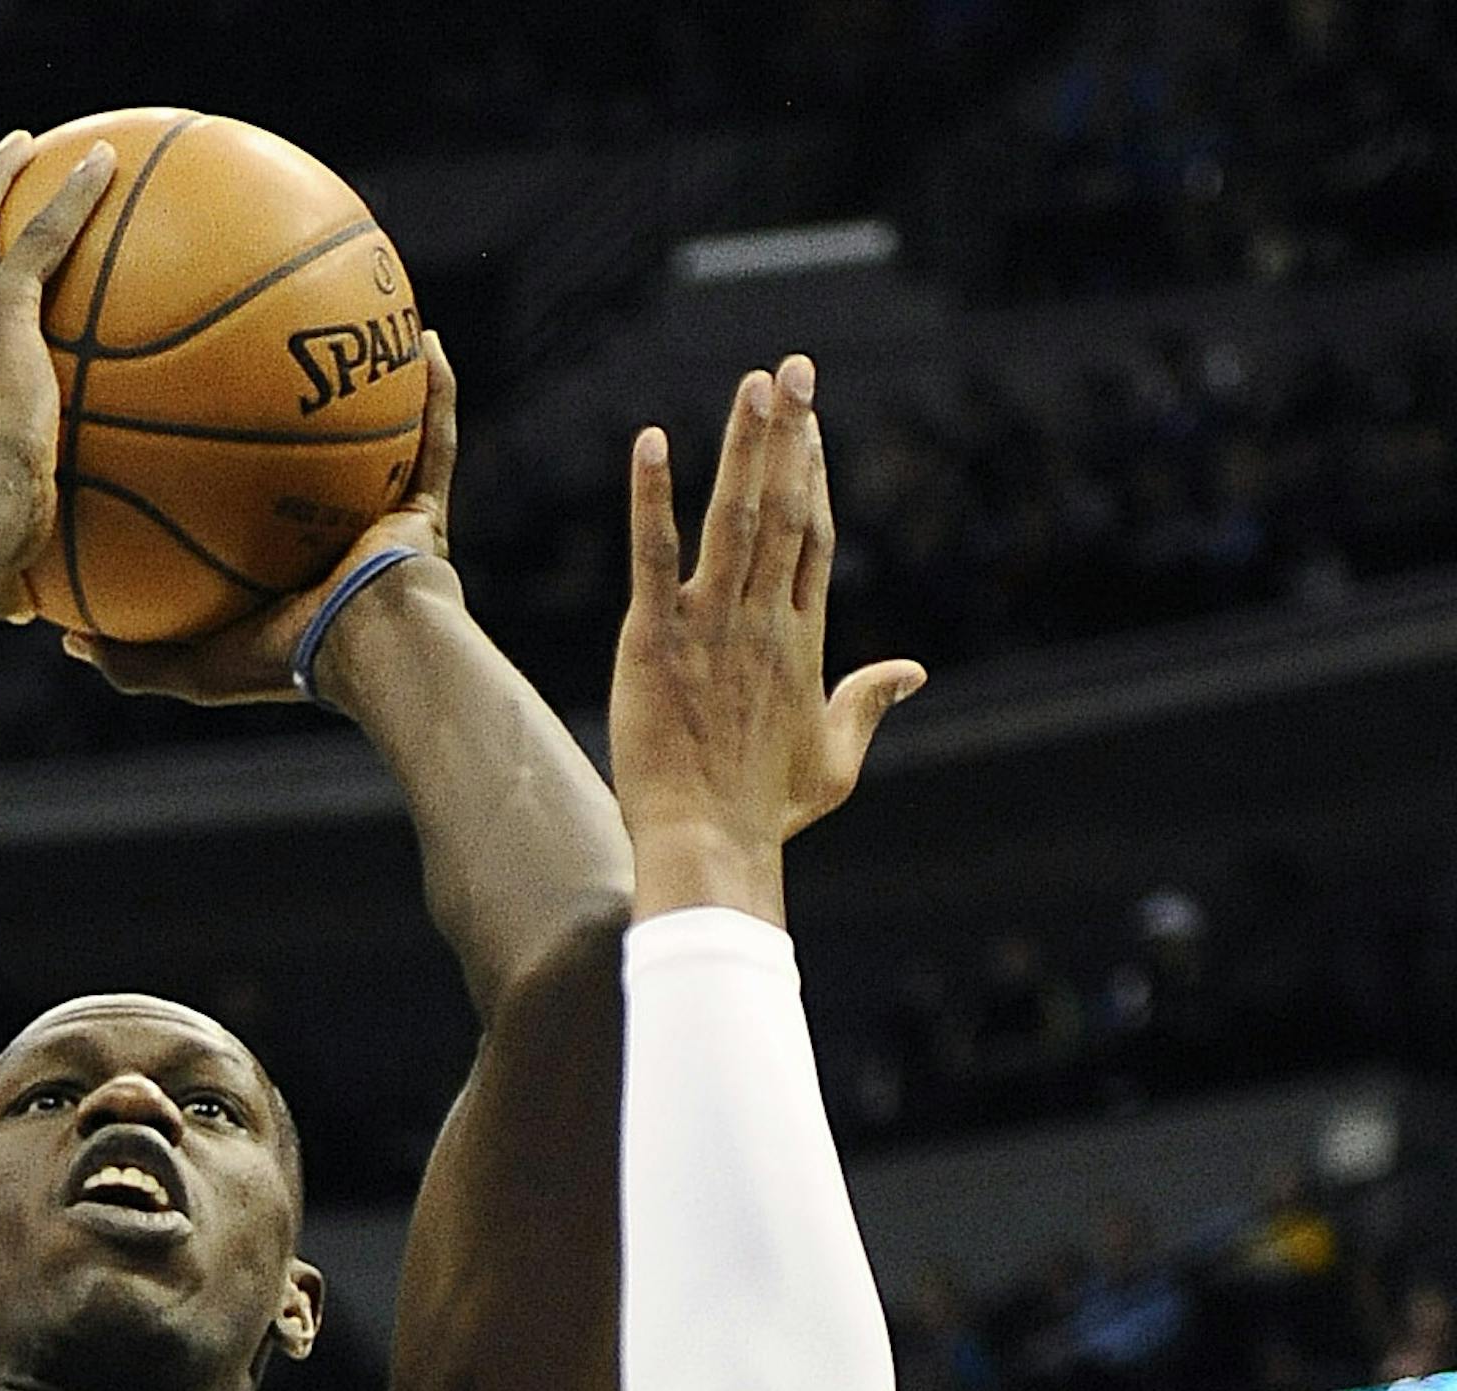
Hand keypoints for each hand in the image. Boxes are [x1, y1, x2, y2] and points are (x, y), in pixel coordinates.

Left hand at [57, 330, 462, 705]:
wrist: (370, 659)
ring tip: (356, 315)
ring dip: (370, 378)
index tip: (178, 403)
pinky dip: (439, 392)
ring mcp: (381, 521)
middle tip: (262, 336)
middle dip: (293, 396)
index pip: (243, 501)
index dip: (216, 454)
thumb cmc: (284, 659)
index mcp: (278, 567)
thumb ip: (132, 656)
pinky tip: (429, 340)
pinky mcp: (426, 510)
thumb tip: (65, 638)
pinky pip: (435, 437)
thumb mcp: (192, 665)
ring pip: (378, 434)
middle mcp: (331, 536)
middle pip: (306, 451)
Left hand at [610, 354, 924, 916]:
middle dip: (790, 434)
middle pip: (784, 509)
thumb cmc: (767, 813)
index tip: (810, 422)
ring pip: (735, 517)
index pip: (812, 538)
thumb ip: (868, 703)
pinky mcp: (655, 639)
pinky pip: (654, 555)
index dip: (813, 473)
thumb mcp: (835, 759)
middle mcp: (763, 620)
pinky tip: (653, 442)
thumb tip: (915, 671)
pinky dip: (653, 498)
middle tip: (792, 368)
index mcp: (802, 641)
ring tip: (754, 384)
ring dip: (745, 446)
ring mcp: (711, 625)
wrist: (710, 844)